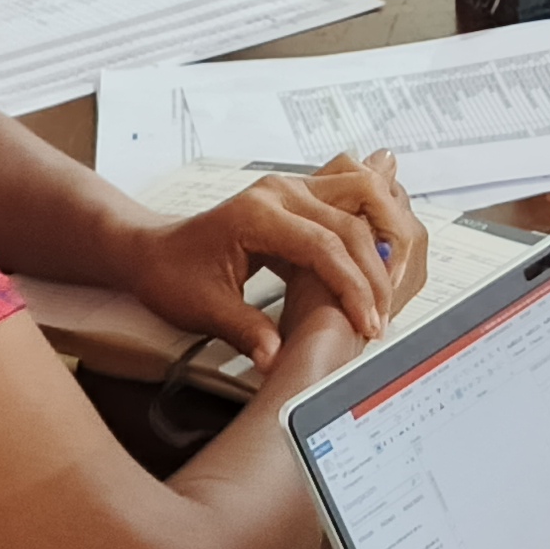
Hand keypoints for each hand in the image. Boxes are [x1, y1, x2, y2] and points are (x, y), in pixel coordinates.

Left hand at [116, 151, 414, 360]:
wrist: (154, 251)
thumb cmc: (172, 275)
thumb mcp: (204, 308)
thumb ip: (246, 331)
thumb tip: (278, 361)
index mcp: (257, 214)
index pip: (325, 246)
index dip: (352, 287)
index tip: (368, 325)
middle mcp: (280, 191)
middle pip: (354, 218)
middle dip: (378, 270)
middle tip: (385, 315)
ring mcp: (293, 188)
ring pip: (363, 194)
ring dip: (387, 234)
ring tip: (395, 283)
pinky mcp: (301, 196)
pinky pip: (352, 197)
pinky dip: (375, 222)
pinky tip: (387, 253)